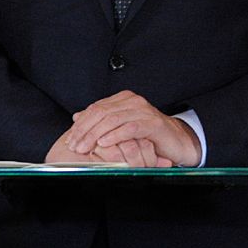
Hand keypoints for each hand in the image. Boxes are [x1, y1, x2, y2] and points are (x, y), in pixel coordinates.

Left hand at [62, 90, 201, 167]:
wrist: (176, 142)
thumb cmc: (147, 137)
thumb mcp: (120, 128)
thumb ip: (101, 121)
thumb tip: (77, 116)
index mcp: (124, 99)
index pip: (96, 108)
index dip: (81, 124)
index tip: (70, 139)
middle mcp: (133, 101)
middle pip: (101, 113)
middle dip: (85, 130)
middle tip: (74, 145)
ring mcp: (144, 110)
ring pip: (112, 120)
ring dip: (95, 135)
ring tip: (85, 147)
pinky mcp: (153, 123)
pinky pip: (130, 128)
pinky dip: (114, 136)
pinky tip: (103, 144)